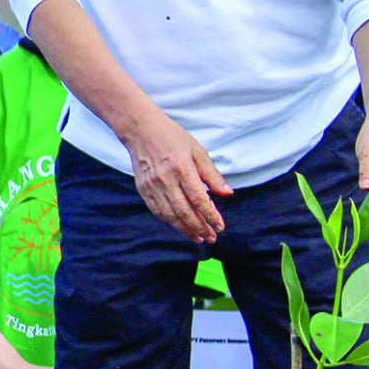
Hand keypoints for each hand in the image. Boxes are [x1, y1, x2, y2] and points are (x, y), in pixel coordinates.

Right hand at [124, 109, 232, 242]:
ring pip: (170, 215)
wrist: (141, 131)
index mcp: (182, 168)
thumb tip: (227, 193)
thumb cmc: (172, 138)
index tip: (220, 226)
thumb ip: (212, 174)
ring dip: (185, 229)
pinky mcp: (143, 189)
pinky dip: (169, 221)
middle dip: (199, 227)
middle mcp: (166, 180)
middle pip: (184, 211)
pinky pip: (157, 211)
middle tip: (211, 237)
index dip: (210, 215)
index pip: (199, 199)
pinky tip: (180, 226)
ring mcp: (152, 186)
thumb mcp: (198, 151)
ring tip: (198, 237)